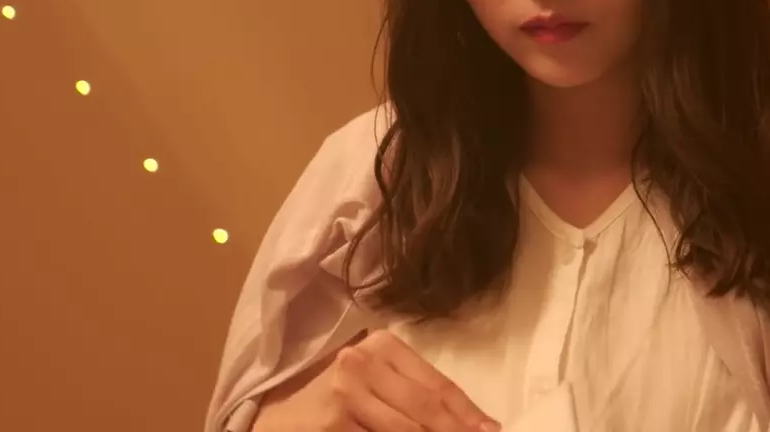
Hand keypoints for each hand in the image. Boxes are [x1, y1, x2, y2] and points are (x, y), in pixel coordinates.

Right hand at [253, 329, 499, 431]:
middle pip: (427, 409)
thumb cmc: (334, 399)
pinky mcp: (335, 426)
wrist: (277, 416)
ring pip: (409, 431)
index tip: (492, 431)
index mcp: (380, 346)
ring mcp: (346, 394)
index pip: (437, 385)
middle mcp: (362, 363)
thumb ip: (414, 395)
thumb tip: (472, 423)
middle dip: (458, 431)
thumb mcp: (374, 382)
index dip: (468, 414)